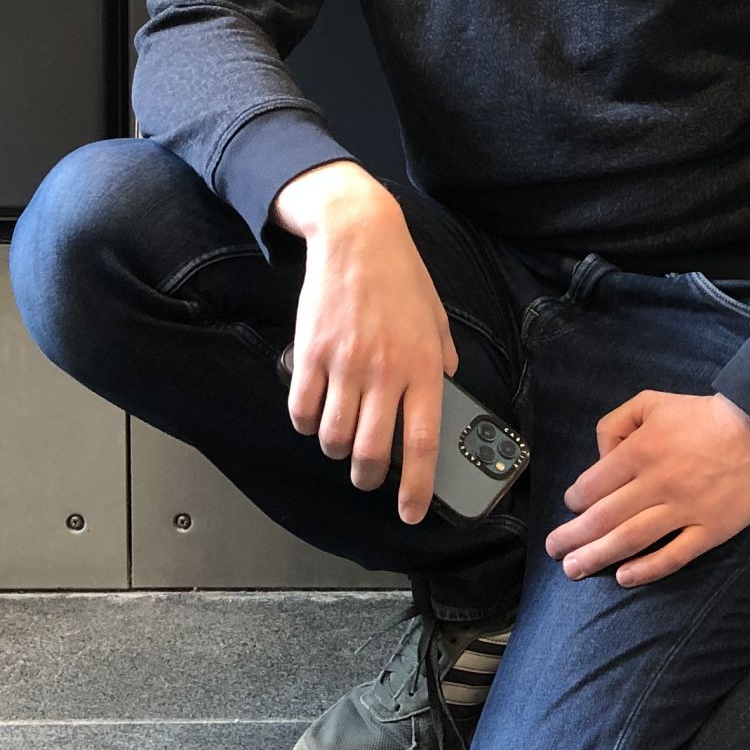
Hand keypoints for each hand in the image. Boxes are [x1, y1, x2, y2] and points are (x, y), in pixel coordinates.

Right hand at [273, 162, 460, 525]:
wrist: (357, 235)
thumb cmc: (401, 274)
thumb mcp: (437, 314)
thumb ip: (442, 354)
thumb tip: (446, 382)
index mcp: (422, 366)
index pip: (421, 443)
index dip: (416, 487)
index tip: (411, 513)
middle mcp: (385, 372)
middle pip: (372, 452)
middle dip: (368, 478)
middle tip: (367, 478)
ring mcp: (345, 364)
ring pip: (334, 438)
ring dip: (337, 451)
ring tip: (341, 440)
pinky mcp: (312, 353)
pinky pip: (303, 410)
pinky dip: (307, 423)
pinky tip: (314, 414)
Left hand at [545, 390, 749, 587]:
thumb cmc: (702, 415)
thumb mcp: (652, 401)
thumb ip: (617, 423)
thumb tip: (601, 457)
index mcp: (639, 452)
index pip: (594, 485)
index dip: (575, 500)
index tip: (570, 508)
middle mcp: (656, 484)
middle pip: (604, 517)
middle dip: (573, 537)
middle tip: (554, 551)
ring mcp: (684, 510)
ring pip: (632, 539)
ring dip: (598, 556)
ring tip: (574, 569)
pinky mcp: (710, 530)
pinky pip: (674, 555)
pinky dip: (647, 569)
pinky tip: (625, 577)